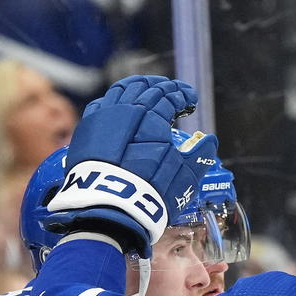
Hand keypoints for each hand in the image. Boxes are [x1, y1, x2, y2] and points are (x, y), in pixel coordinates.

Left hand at [47, 75, 199, 256]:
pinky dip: (116, 100)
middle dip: (161, 87)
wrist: (110, 207)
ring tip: (146, 91)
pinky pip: (102, 104)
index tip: (190, 99)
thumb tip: (209, 141)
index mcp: (152, 116)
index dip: (182, 95)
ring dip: (137, 88)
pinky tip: (120, 106)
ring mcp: (103, 117)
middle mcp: (126, 110)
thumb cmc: (152, 191)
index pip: (169, 96)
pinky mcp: (86, 129)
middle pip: (145, 89)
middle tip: (171, 91)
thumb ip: (199, 155)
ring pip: (121, 91)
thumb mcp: (185, 176)